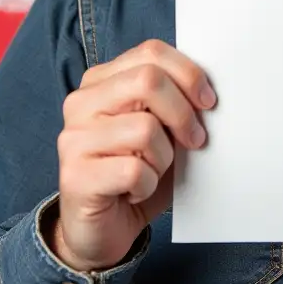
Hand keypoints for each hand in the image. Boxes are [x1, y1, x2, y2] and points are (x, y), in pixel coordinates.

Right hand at [46, 39, 216, 272]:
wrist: (100, 230)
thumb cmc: (136, 173)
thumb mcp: (161, 131)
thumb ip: (174, 103)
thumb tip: (208, 92)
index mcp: (101, 81)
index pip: (150, 52)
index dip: (188, 74)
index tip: (208, 102)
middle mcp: (81, 102)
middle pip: (148, 80)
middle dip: (183, 113)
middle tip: (195, 140)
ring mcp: (73, 138)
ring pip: (145, 129)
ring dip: (164, 157)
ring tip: (153, 171)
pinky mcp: (75, 175)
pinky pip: (134, 170)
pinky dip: (148, 185)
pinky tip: (136, 191)